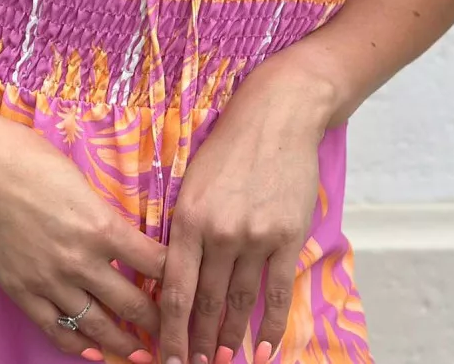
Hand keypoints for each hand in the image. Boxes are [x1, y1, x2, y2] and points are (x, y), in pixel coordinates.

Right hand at [0, 95, 165, 359]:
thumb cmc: (28, 157)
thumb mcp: (80, 180)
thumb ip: (102, 214)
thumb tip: (120, 235)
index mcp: (101, 226)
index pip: (154, 263)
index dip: (176, 278)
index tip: (188, 285)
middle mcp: (80, 260)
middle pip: (132, 304)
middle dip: (158, 321)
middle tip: (176, 332)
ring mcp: (49, 281)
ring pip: (98, 327)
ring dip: (124, 344)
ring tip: (144, 354)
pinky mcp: (21, 293)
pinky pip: (56, 331)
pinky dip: (78, 346)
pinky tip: (94, 354)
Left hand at [157, 55, 332, 363]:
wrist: (277, 115)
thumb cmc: (229, 146)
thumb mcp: (192, 182)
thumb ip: (185, 230)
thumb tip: (173, 279)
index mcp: (188, 218)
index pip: (175, 292)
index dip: (170, 333)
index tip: (166, 359)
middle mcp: (220, 232)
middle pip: (207, 304)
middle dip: (199, 344)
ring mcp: (256, 236)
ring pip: (240, 303)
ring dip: (231, 339)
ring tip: (224, 362)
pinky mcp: (287, 236)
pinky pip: (277, 292)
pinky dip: (271, 324)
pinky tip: (264, 347)